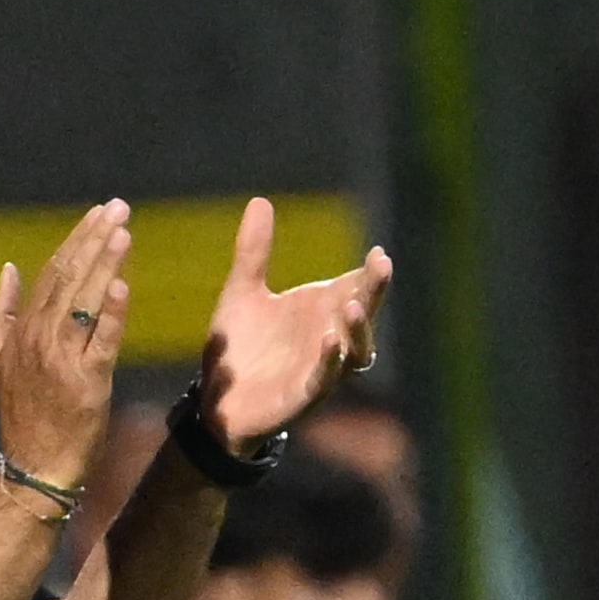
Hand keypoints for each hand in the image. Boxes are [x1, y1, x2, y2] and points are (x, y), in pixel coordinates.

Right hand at [0, 200, 131, 486]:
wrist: (34, 465)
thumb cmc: (23, 414)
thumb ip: (0, 314)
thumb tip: (7, 268)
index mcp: (21, 331)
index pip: (51, 274)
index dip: (75, 240)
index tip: (98, 213)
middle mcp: (39, 339)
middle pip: (69, 279)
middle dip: (94, 240)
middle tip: (118, 207)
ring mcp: (62, 360)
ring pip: (85, 301)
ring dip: (104, 264)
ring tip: (123, 231)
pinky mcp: (88, 382)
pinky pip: (102, 341)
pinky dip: (112, 314)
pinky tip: (123, 286)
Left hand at [200, 197, 391, 448]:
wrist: (217, 399)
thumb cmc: (240, 347)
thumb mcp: (242, 292)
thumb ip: (254, 251)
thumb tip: (260, 200)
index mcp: (321, 310)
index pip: (355, 287)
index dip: (370, 273)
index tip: (377, 253)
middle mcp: (330, 338)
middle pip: (363, 313)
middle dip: (374, 292)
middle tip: (381, 266)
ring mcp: (321, 369)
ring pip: (355, 350)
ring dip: (358, 330)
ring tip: (353, 306)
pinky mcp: (303, 396)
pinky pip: (323, 379)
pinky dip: (329, 361)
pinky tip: (328, 341)